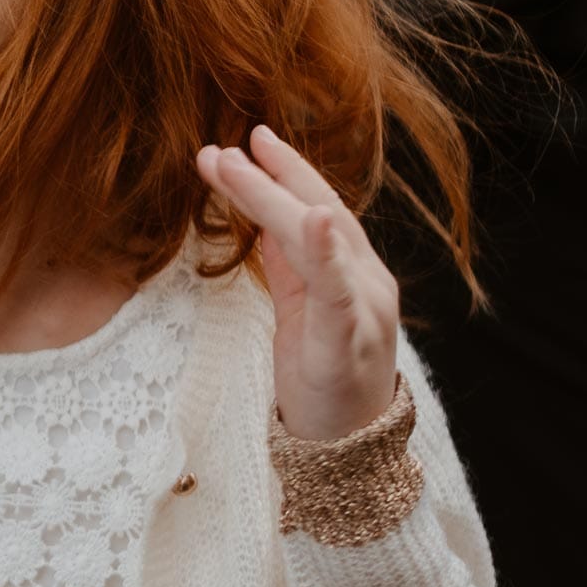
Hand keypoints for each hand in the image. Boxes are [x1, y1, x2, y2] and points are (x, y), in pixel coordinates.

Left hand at [196, 125, 399, 440]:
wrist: (349, 448)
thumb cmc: (323, 378)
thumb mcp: (297, 310)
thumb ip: (288, 263)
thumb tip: (263, 217)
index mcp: (350, 272)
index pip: (316, 208)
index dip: (286, 171)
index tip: (249, 138)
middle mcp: (365, 280)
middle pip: (317, 213)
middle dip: (269, 176)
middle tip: (221, 148)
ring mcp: (363, 308)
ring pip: (322, 240)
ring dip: (278, 197)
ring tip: (241, 162)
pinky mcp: (350, 340)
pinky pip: (338, 289)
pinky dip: (324, 250)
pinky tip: (310, 218)